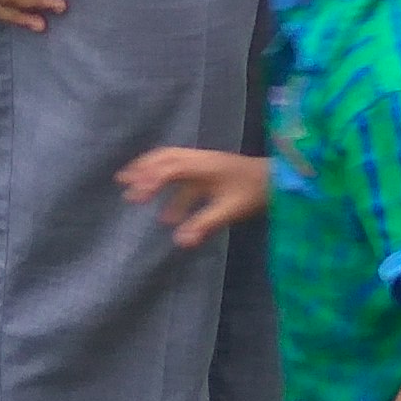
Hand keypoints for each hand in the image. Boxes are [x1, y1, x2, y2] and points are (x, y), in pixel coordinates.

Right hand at [120, 146, 272, 243]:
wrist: (279, 180)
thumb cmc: (255, 193)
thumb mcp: (230, 211)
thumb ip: (204, 224)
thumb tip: (180, 241)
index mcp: (203, 166)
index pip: (168, 170)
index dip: (149, 182)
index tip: (133, 197)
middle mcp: (201, 160)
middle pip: (165, 158)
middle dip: (143, 169)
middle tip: (122, 182)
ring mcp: (207, 164)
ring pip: (173, 163)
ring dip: (153, 174)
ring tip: (136, 190)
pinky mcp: (212, 171)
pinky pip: (184, 175)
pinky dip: (171, 190)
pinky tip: (169, 217)